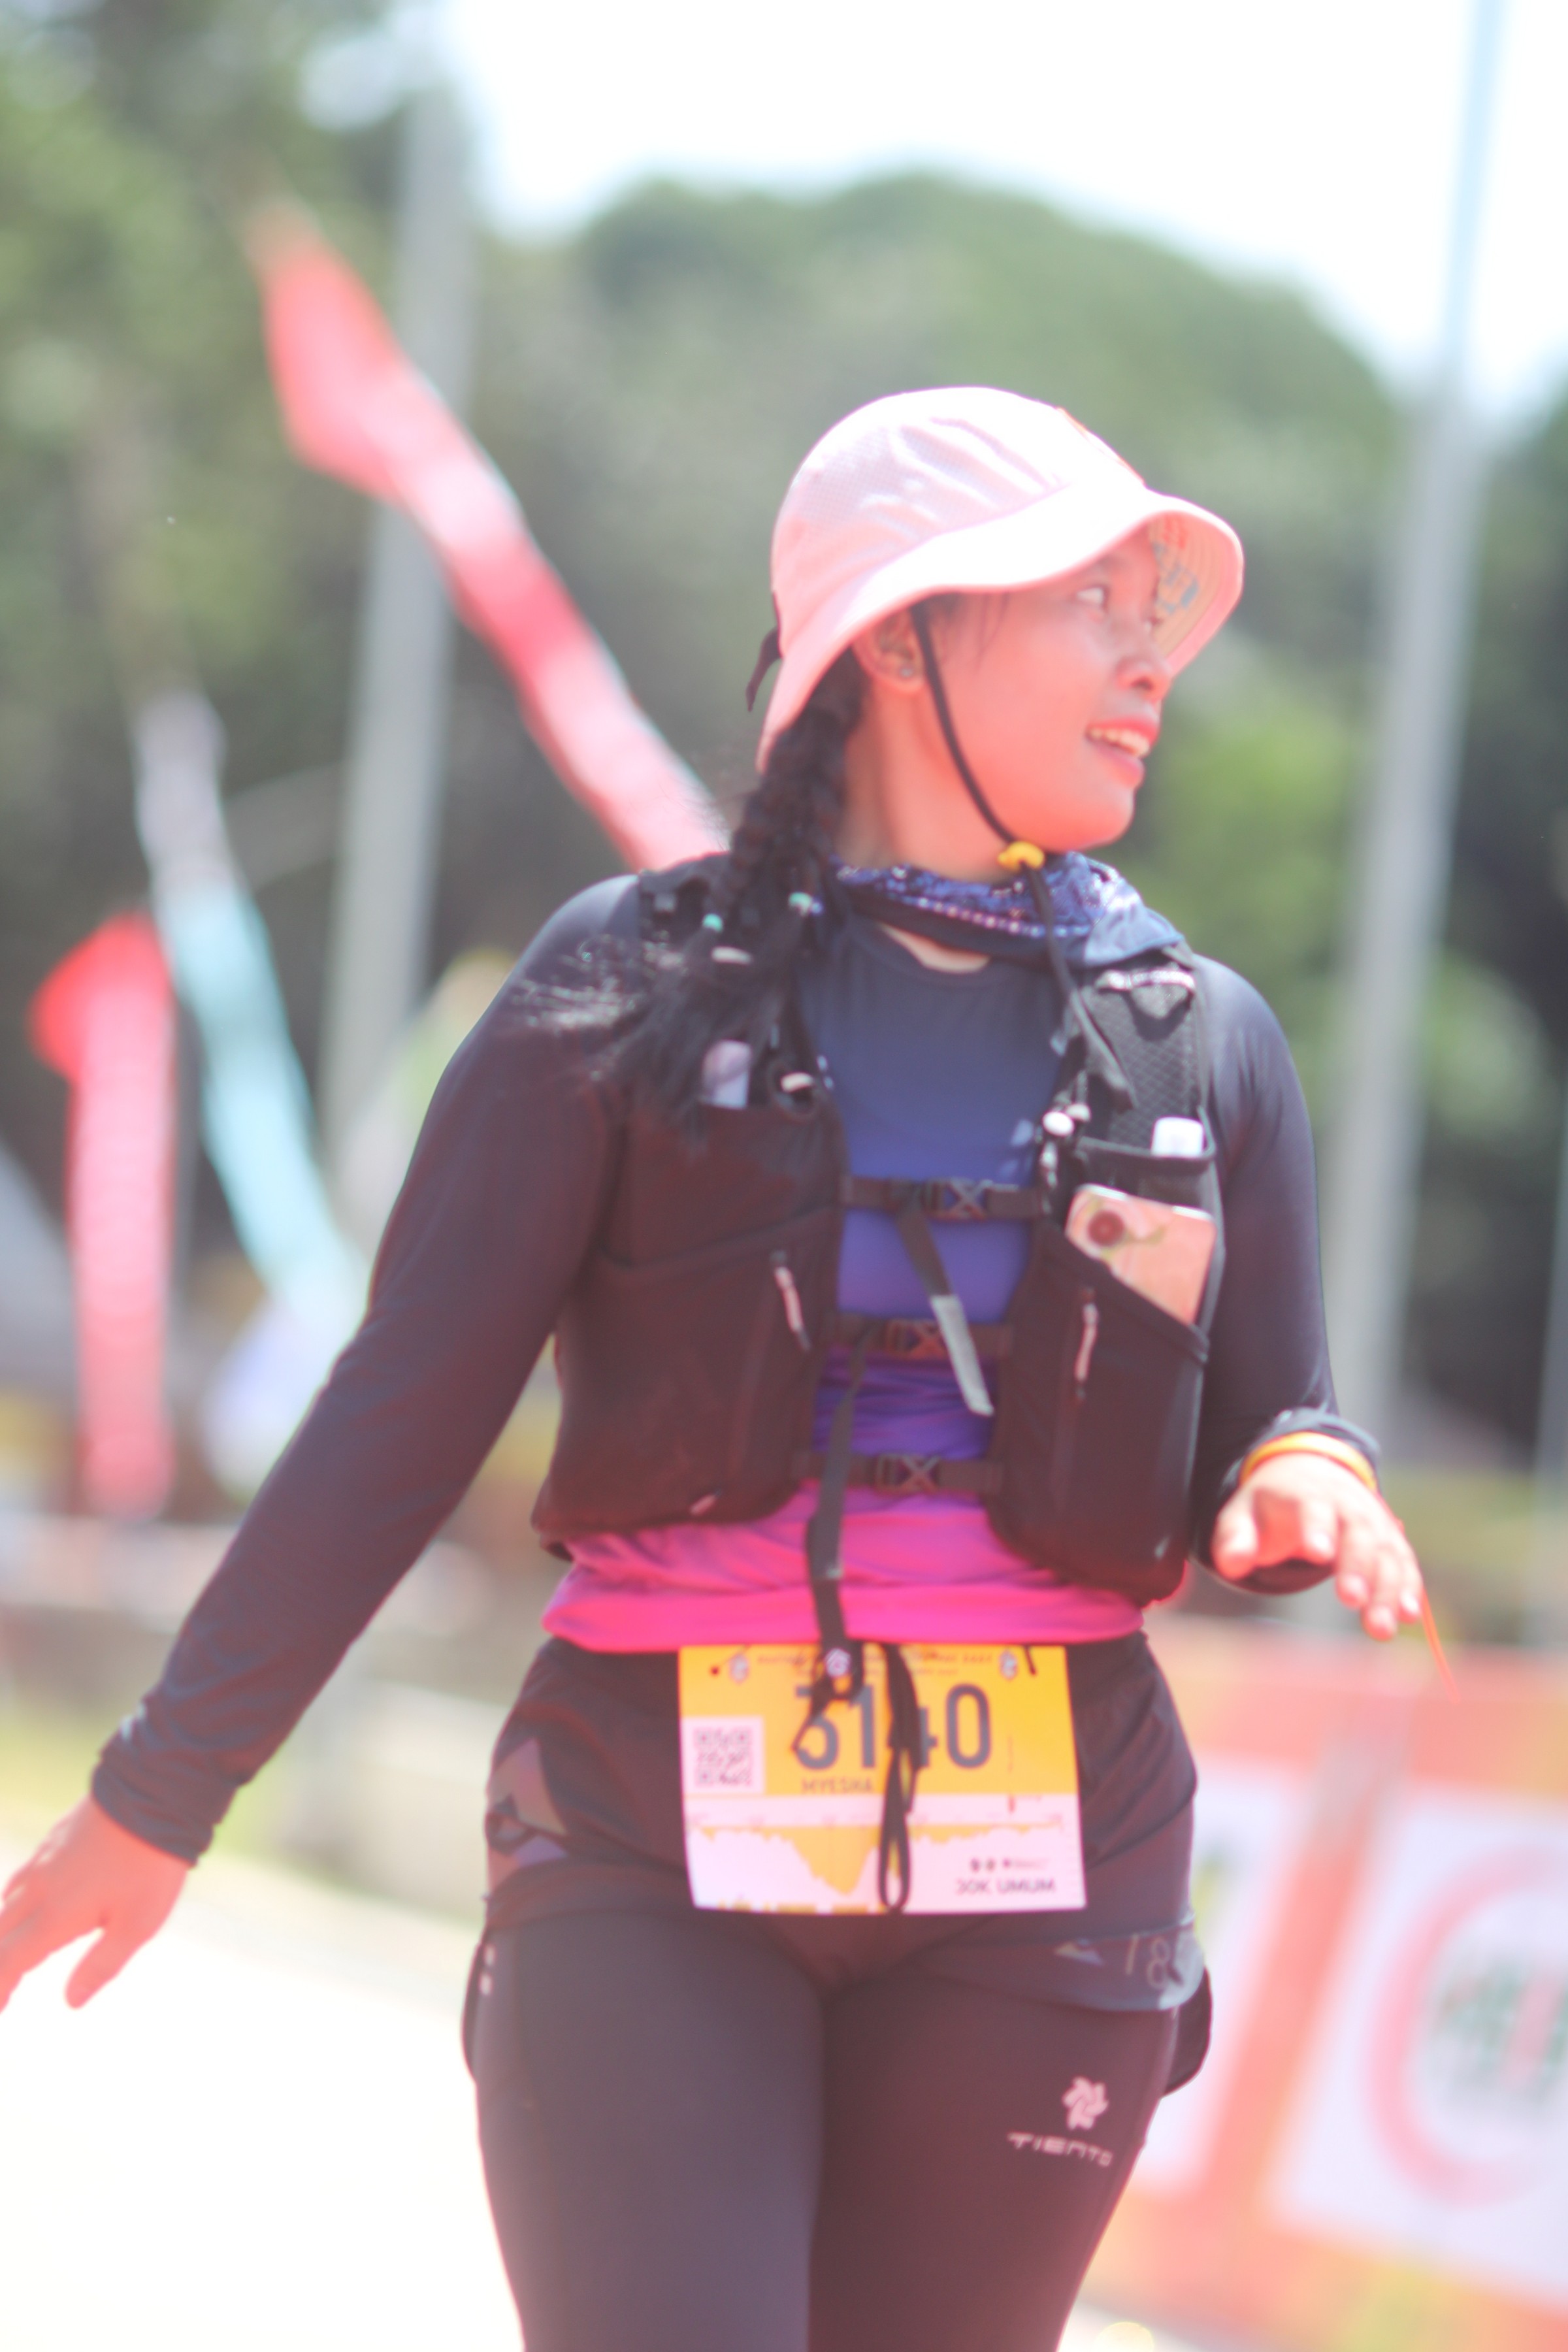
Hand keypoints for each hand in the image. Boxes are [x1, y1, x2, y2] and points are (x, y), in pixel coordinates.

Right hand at [0, 1797, 187, 2013]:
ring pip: (5, 1904)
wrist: (154, 1793)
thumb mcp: (137, 1925)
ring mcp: (43, 1860)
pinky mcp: (53, 1839)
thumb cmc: (150, 1866)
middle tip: (2, 1992)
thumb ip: (101, 1965)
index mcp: (55, 1917)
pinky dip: (11, 1902)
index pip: (9, 1961)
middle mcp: (38, 1889)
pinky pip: (19, 1878)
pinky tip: (22, 1903)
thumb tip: (71, 2001)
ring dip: (1, 1933)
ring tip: (9, 1953)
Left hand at [1211, 1453, 1423, 1639]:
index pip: (1314, 1508)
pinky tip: (1406, 1615)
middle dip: (1357, 1567)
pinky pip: (1403, 1563)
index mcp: (1308, 1493)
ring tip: (1380, 1627)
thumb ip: (1235, 1537)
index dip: (1317, 1529)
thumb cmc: (1273, 1503)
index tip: (1318, 1553)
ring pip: (1385, 1553)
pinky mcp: (1390, 1541)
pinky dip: (1408, 1587)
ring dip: (1387, 1589)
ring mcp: (1374, 1523)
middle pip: (1358, 1534)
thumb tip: (1232, 1564)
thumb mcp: (1243, 1512)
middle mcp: (1348, 1505)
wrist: (1311, 1473)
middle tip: (1351, 1600)